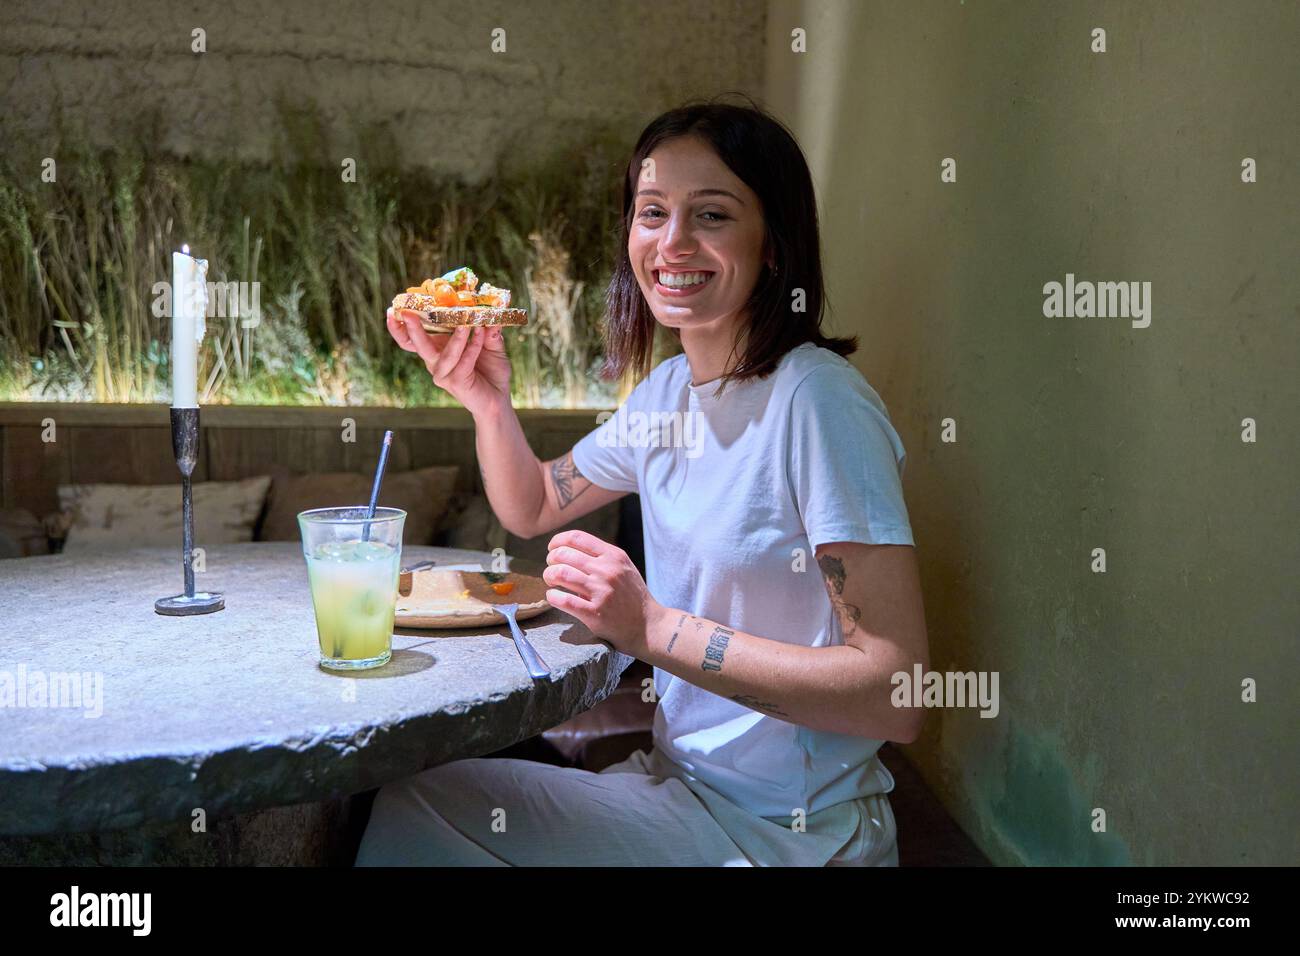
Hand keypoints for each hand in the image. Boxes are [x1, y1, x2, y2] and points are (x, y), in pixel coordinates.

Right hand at [385, 308, 511, 417]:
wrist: (498, 398)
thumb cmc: (491, 370)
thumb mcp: (490, 344)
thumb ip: (488, 329)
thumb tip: (491, 311)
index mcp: (436, 348)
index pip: (411, 338)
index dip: (399, 326)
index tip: (394, 308)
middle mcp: (434, 361)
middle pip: (415, 345)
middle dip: (411, 328)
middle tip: (408, 313)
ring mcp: (443, 374)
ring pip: (443, 354)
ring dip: (457, 336)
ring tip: (468, 322)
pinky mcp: (455, 383)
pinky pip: (463, 362)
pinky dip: (473, 347)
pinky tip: (482, 334)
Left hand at [543, 529, 664, 656]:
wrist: (648, 626)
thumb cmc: (632, 596)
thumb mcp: (624, 567)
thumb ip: (602, 556)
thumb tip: (570, 549)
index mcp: (614, 556)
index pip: (577, 537)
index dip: (558, 541)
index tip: (552, 549)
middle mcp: (607, 570)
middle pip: (564, 554)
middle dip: (551, 560)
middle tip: (551, 569)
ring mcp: (601, 591)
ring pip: (560, 574)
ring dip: (549, 576)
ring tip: (551, 582)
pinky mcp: (594, 613)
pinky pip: (563, 600)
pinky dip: (552, 597)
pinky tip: (553, 597)